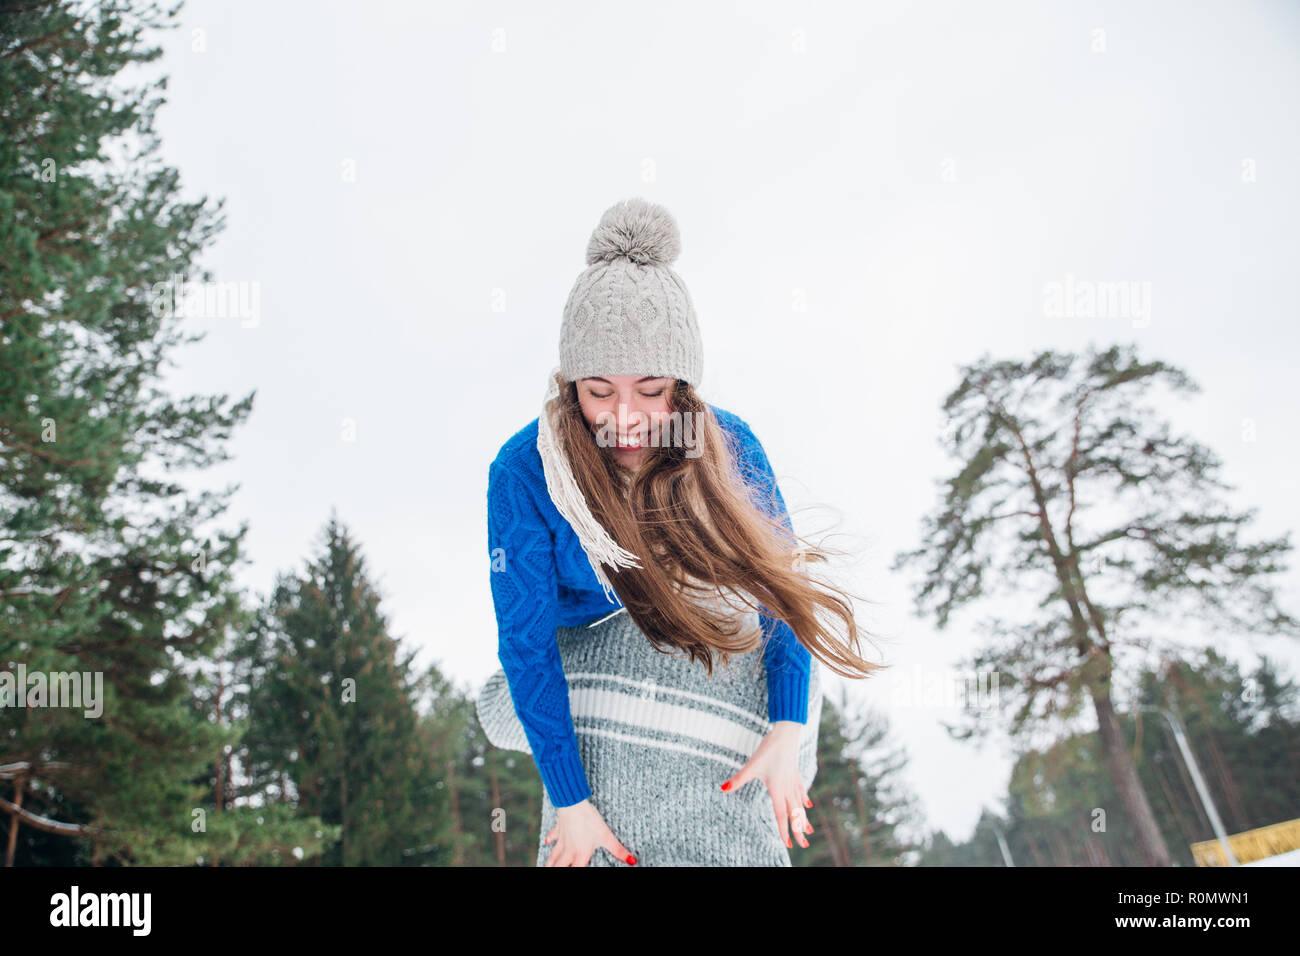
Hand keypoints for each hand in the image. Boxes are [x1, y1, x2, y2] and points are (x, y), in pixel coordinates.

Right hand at [543, 798, 636, 866]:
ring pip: (553, 855)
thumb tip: (632, 861)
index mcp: (580, 854)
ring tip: (546, 867)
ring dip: (549, 863)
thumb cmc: (589, 820)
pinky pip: (552, 836)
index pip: (575, 872)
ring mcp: (562, 840)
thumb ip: (618, 850)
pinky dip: (549, 840)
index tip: (573, 873)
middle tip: (551, 872)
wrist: (573, 803)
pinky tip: (546, 842)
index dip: (573, 875)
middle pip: (559, 867)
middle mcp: (569, 850)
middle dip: (555, 870)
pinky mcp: (558, 828)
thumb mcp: (606, 836)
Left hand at [720, 720, 813, 849]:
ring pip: (800, 804)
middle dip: (799, 830)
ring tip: (810, 830)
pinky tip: (808, 804)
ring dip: (804, 818)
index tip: (789, 844)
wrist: (786, 734)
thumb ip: (738, 779)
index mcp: (777, 789)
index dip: (784, 830)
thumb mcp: (751, 766)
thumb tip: (723, 788)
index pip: (781, 815)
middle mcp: (787, 788)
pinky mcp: (796, 773)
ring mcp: (793, 781)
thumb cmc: (769, 749)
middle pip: (794, 814)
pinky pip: (801, 790)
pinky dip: (804, 799)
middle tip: (804, 844)